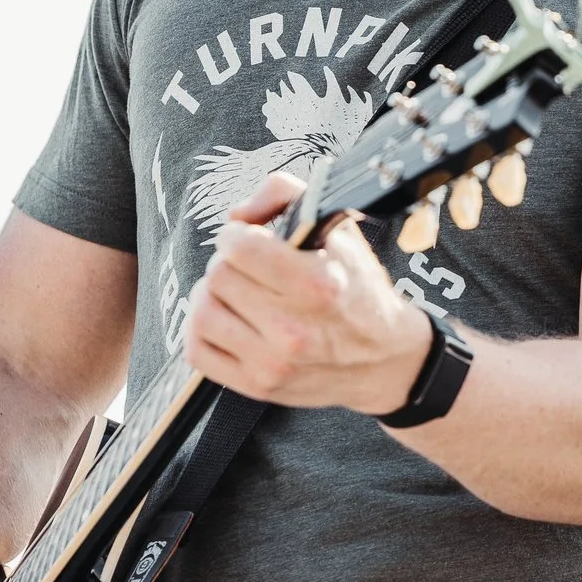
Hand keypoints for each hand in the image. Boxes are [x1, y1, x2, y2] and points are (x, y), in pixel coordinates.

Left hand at [185, 172, 432, 416]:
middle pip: (218, 277)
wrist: (383, 360)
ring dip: (211, 296)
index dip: (236, 235)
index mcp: (316, 284)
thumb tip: (237, 214)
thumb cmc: (358, 290)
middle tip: (246, 268)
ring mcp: (273, 362)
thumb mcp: (338, 230)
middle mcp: (293, 329)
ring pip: (202, 313)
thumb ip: (284, 195)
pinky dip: (200, 331)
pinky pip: (198, 351)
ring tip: (234, 293)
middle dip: (226, 263)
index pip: (239, 247)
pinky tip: (223, 320)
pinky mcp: (257, 386)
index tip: (247, 239)